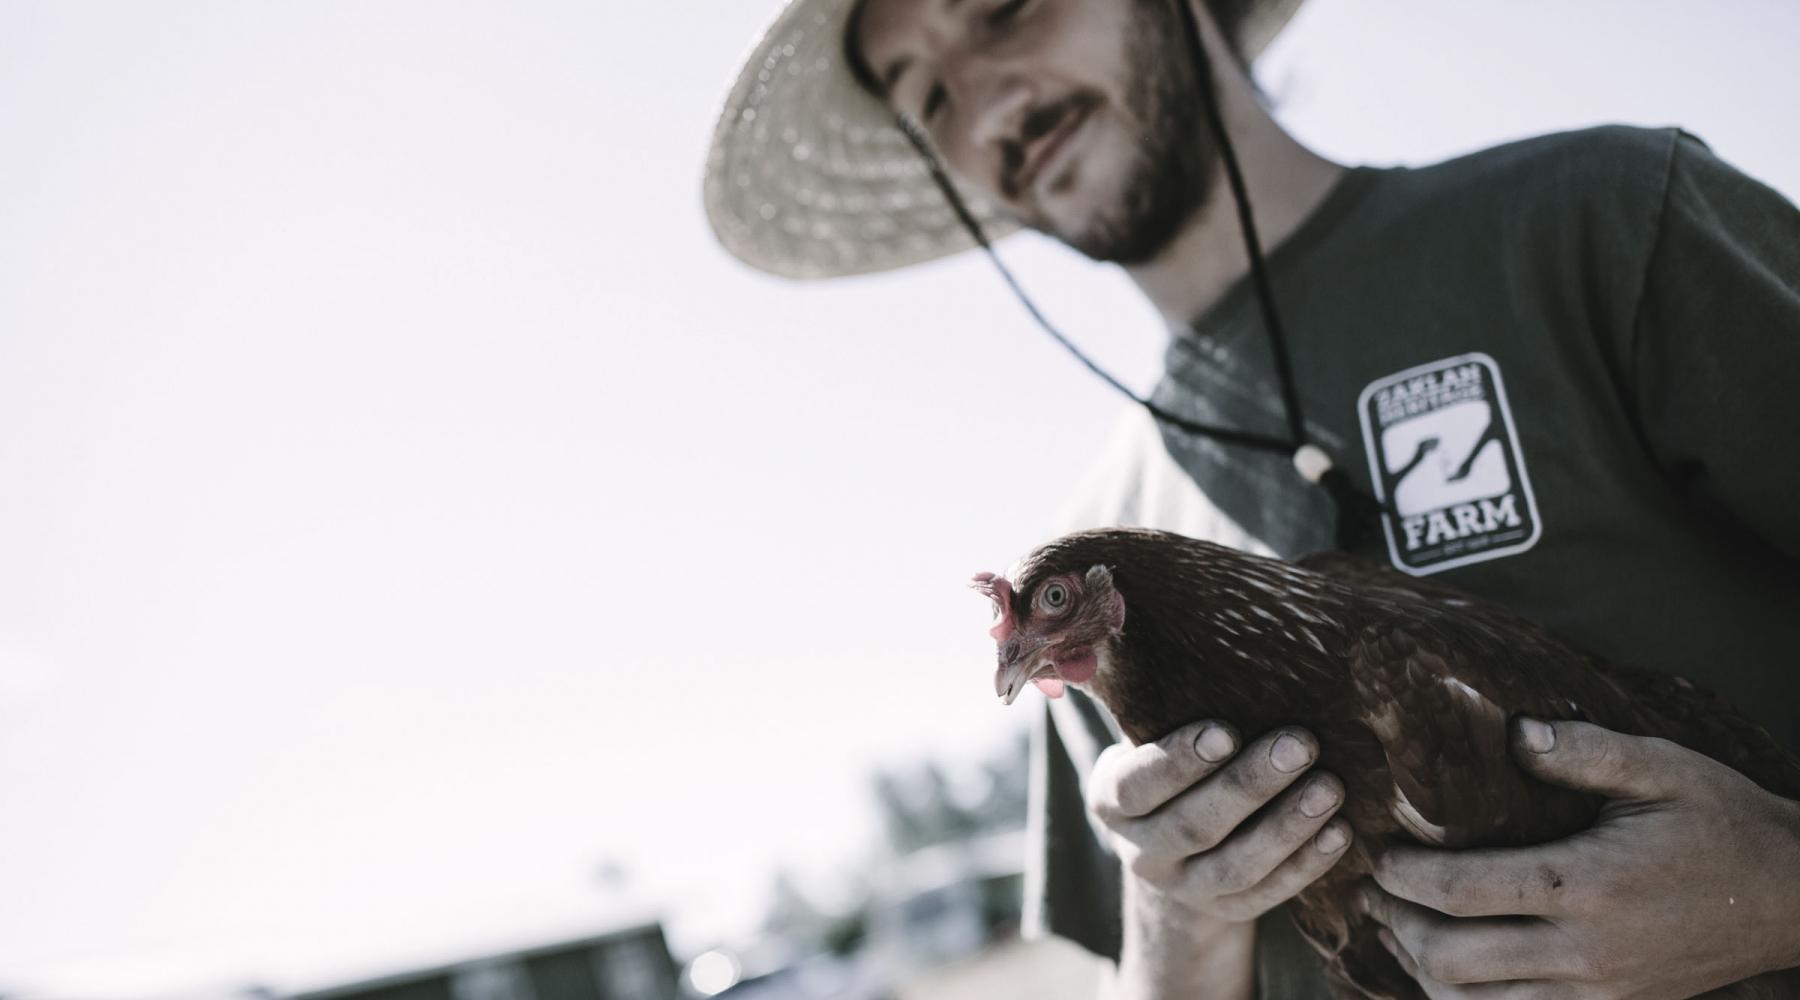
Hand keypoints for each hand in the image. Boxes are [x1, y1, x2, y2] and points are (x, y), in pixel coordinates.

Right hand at [1089, 720, 1352, 923]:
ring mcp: (1184, 888)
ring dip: (1286, 826)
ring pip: (1235, 866)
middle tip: (1301, 744)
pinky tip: (1340, 831)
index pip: (1137, 785)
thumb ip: (1159, 706)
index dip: (1179, 761)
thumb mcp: (1147, 737)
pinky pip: (1267, 894)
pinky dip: (1306, 865)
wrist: (1172, 843)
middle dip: (1250, 784)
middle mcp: (1141, 850)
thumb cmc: (1171, 762)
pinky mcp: (1226, 909)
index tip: (1227, 731)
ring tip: (1330, 787)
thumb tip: (1190, 646)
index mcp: (1111, 800)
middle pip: (1194, 824)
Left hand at [1363, 718, 1799, 998]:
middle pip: (1453, 958)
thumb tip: (1515, 733)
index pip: (1462, 890)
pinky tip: (1449, 971)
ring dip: (1423, 969)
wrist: (1792, 896)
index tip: (1376, 853)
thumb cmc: (1721, 821)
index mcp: (1587, 883)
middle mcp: (1585, 950)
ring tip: (1397, 929)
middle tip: (1370, 893)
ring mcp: (1597, 993)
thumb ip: (1585, 750)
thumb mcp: (1662, 767)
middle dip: (1398, 924)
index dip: (1403, 875)